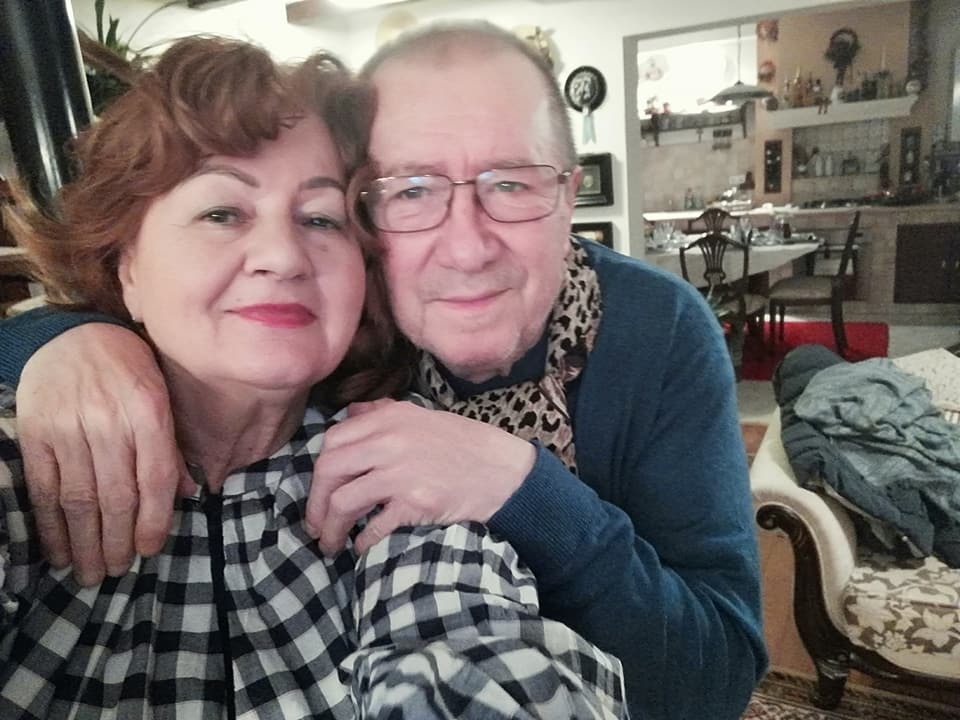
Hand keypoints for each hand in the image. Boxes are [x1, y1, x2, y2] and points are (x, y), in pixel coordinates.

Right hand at [16, 323, 191, 585]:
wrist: (74, 334)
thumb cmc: (129, 370)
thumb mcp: (163, 398)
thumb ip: (172, 447)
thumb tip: (191, 494)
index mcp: (149, 413)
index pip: (155, 479)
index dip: (154, 521)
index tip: (150, 550)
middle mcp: (110, 422)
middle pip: (115, 496)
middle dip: (117, 542)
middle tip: (117, 571)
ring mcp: (69, 428)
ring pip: (78, 499)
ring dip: (84, 542)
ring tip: (89, 572)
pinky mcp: (36, 432)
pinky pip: (44, 488)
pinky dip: (50, 525)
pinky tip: (57, 550)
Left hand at [306, 399, 534, 553]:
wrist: (504, 472)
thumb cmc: (465, 446)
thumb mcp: (423, 417)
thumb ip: (384, 413)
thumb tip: (351, 413)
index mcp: (390, 417)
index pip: (332, 440)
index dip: (319, 471)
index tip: (320, 491)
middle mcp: (390, 441)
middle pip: (329, 470)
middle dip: (315, 502)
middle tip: (316, 525)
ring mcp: (402, 472)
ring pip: (344, 502)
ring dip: (331, 528)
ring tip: (331, 544)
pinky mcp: (416, 502)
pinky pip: (374, 527)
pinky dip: (362, 542)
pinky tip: (362, 548)